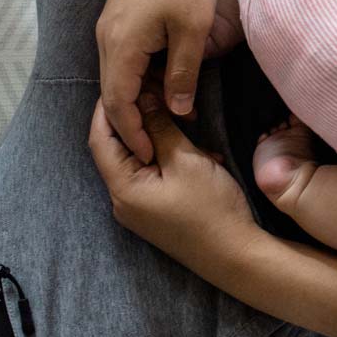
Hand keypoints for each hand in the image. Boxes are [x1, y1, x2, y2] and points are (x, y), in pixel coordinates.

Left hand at [87, 78, 263, 271]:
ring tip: (183, 122)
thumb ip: (160, 127)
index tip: (125, 82)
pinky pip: (149, 176)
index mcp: (122, 188)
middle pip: (116, 150)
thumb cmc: (211, 208)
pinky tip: (194, 151)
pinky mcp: (154, 213)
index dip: (107, 108)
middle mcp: (122, 201)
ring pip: (136, 162)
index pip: (100, 139)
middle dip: (135, 120)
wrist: (235, 255)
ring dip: (156, 138)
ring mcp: (138, 210)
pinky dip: (165, 158)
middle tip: (155, 93)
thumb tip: (143, 99)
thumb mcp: (185, 160)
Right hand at [95, 0, 231, 164]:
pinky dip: (138, 73)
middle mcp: (106, 34)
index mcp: (119, 44)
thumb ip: (182, 74)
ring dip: (136, 95)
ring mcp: (111, 21)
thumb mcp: (193, 30)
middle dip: (131, 119)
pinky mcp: (121, 11)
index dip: (131, 132)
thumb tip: (177, 109)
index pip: (117, 103)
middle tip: (155, 142)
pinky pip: (123, 53)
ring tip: (161, 117)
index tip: (146, 154)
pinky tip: (161, 79)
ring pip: (118, 71)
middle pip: (113, 90)